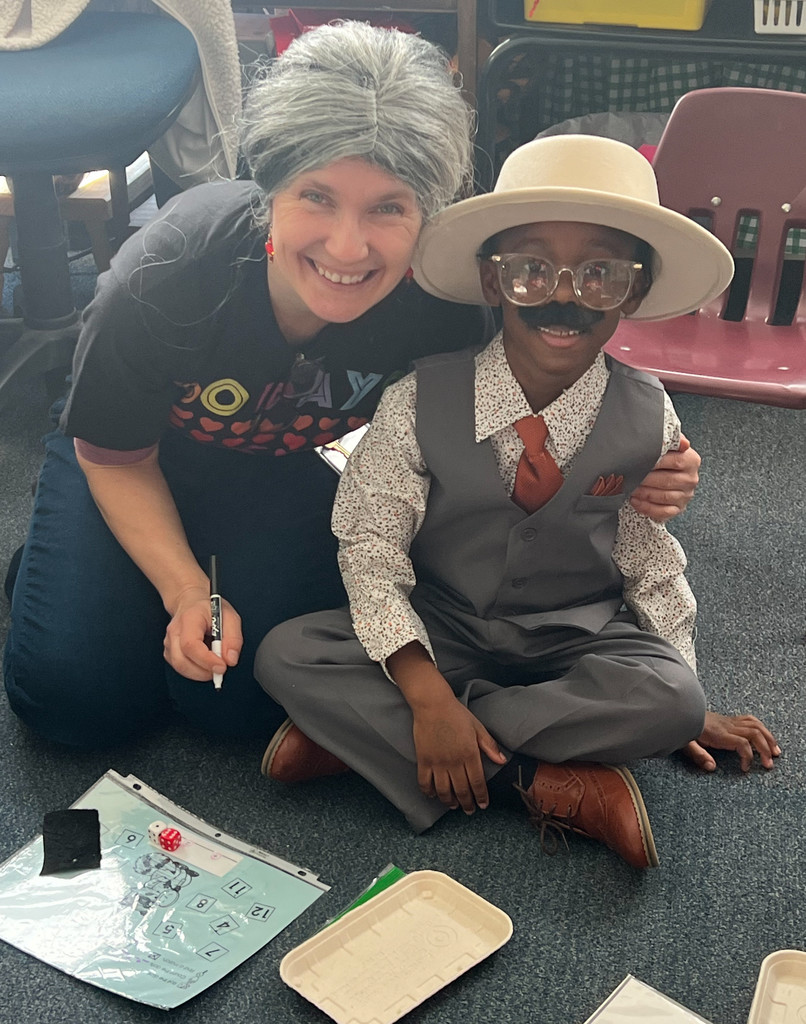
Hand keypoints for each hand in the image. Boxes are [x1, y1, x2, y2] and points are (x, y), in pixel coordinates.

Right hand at [163, 586, 242, 681]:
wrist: (191, 602)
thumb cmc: (209, 608)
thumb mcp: (230, 616)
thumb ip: (233, 638)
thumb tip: (230, 660)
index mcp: (189, 618)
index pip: (191, 644)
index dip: (206, 660)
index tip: (222, 667)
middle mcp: (175, 631)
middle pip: (181, 661)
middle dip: (203, 671)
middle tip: (221, 668)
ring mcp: (169, 642)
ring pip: (180, 667)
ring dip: (200, 672)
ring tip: (214, 662)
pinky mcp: (169, 652)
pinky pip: (180, 668)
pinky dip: (195, 670)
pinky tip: (204, 660)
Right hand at [412, 698, 505, 813]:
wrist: (432, 704)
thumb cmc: (456, 714)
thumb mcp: (477, 727)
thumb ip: (489, 746)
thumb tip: (502, 761)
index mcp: (470, 754)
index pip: (478, 783)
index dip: (481, 797)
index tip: (482, 805)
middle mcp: (454, 762)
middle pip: (462, 790)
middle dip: (467, 804)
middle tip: (469, 810)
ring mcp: (437, 762)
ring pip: (444, 791)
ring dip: (450, 802)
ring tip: (453, 805)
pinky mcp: (423, 760)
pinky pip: (425, 783)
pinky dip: (429, 793)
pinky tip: (433, 796)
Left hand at [629, 434, 700, 521]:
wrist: (667, 473)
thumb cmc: (664, 458)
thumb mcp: (668, 446)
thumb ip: (670, 440)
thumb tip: (682, 442)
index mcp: (691, 460)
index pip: (676, 461)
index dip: (656, 461)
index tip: (638, 460)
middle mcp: (691, 479)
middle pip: (667, 480)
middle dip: (645, 479)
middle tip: (629, 476)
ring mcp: (685, 496)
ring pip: (663, 497)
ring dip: (644, 493)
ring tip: (629, 488)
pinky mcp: (678, 509)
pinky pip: (662, 512)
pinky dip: (647, 507)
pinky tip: (635, 501)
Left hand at [682, 711, 780, 771]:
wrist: (679, 710)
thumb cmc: (682, 727)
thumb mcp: (685, 743)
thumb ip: (698, 755)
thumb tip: (712, 767)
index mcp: (718, 733)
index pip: (741, 743)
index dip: (747, 757)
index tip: (745, 769)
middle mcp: (727, 726)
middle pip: (754, 733)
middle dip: (765, 749)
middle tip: (769, 764)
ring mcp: (729, 721)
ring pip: (756, 725)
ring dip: (768, 738)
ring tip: (776, 751)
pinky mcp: (729, 719)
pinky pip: (750, 719)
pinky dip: (761, 728)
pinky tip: (766, 737)